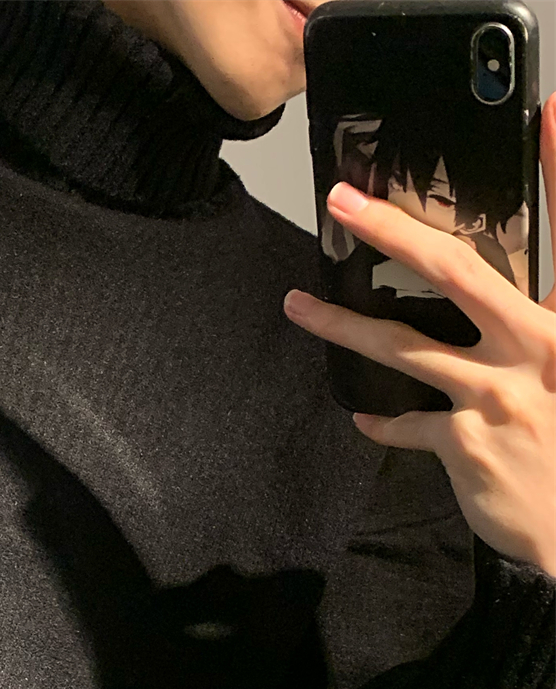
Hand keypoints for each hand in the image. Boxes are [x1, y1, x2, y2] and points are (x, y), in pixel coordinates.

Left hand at [283, 92, 555, 577]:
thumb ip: (536, 328)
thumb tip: (496, 309)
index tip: (547, 110)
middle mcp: (536, 345)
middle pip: (456, 271)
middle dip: (394, 230)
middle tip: (345, 203)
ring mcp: (496, 393)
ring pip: (402, 346)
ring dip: (341, 323)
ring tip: (296, 305)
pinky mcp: (464, 440)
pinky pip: (406, 422)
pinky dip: (384, 422)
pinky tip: (366, 419)